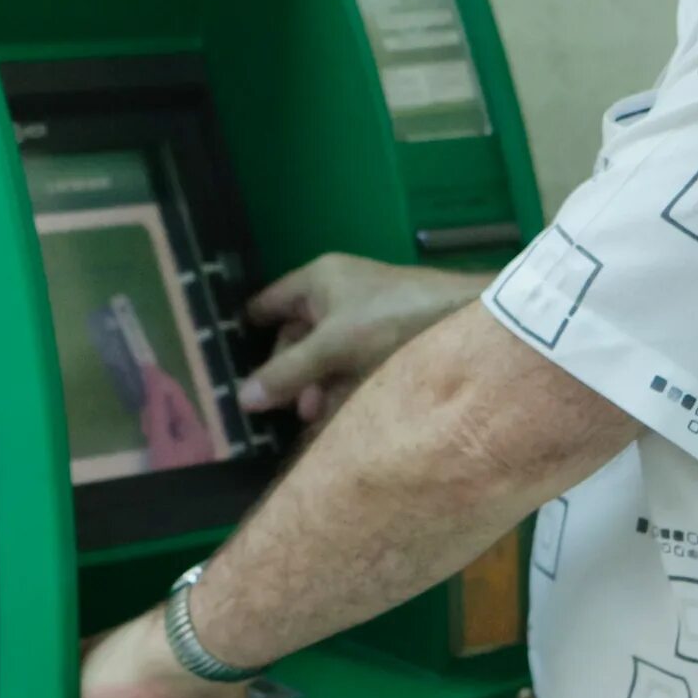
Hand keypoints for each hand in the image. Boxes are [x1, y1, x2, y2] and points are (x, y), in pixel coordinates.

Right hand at [137, 362, 216, 469]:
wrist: (184, 516)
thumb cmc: (172, 477)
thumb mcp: (161, 446)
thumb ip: (157, 416)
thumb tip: (155, 384)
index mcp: (196, 429)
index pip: (177, 397)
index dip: (161, 379)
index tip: (146, 363)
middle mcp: (200, 436)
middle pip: (178, 408)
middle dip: (161, 392)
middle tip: (143, 376)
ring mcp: (197, 449)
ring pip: (177, 422)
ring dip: (161, 409)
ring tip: (145, 395)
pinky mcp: (190, 460)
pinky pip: (175, 436)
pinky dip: (162, 426)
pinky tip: (152, 428)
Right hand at [240, 254, 487, 427]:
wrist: (466, 318)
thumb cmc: (393, 320)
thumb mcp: (334, 346)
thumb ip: (287, 373)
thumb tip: (241, 399)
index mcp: (318, 280)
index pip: (268, 304)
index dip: (248, 333)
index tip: (230, 370)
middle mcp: (336, 296)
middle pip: (296, 337)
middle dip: (288, 373)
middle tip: (286, 409)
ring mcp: (363, 320)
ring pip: (325, 357)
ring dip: (315, 388)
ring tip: (313, 417)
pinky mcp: (387, 344)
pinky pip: (351, 367)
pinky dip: (341, 389)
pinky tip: (336, 417)